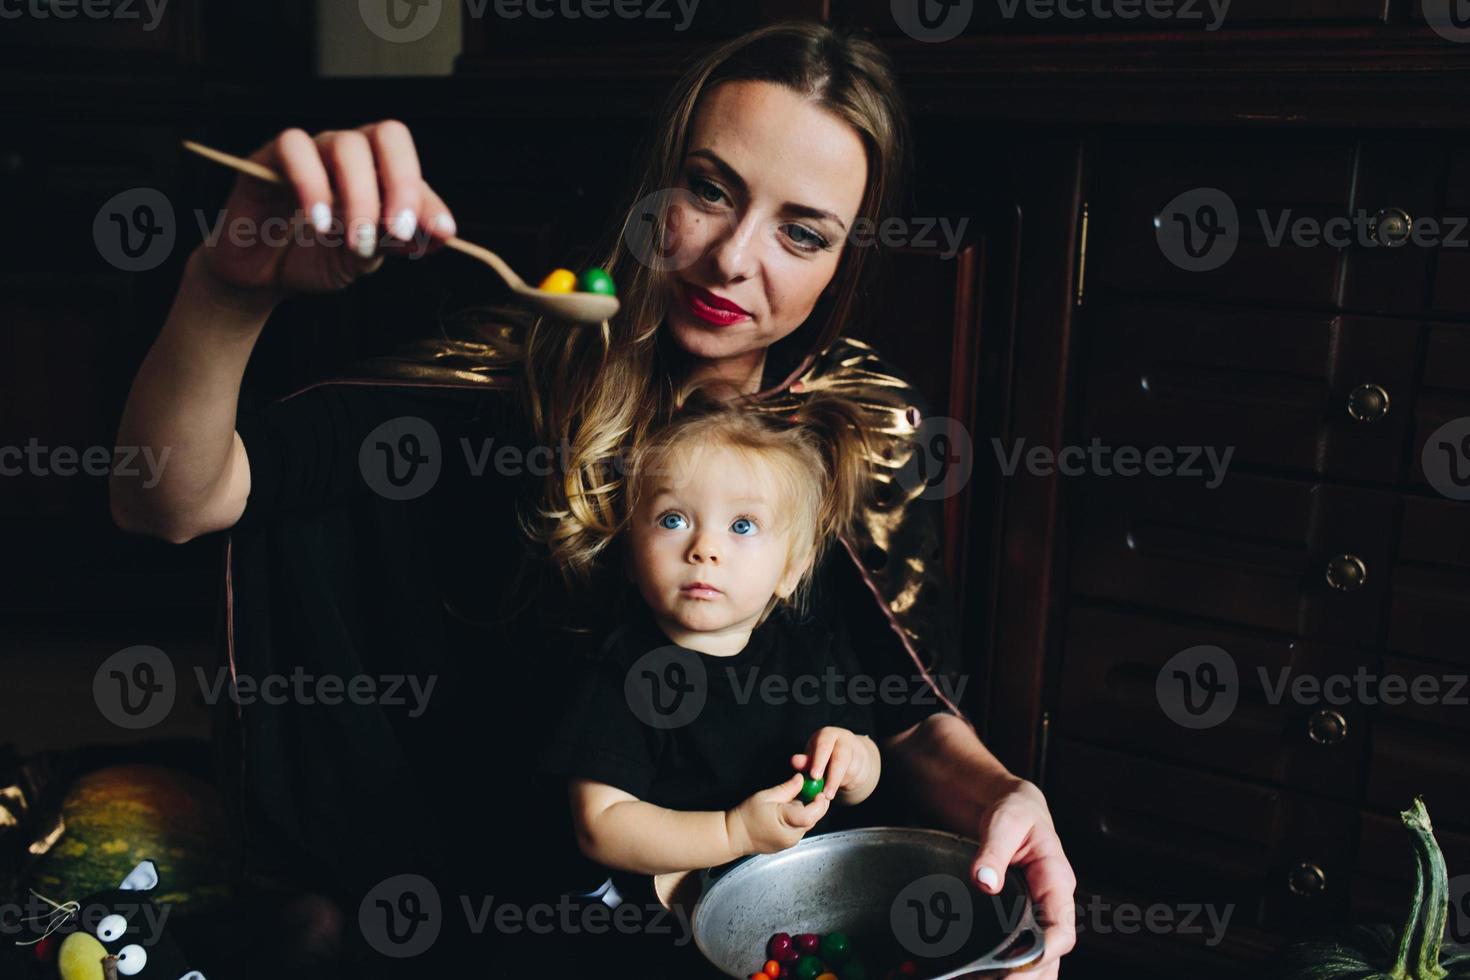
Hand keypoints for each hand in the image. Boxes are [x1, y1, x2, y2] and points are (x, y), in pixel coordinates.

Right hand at [195, 121, 457, 304]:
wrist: (263, 277)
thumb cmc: (316, 259)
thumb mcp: (366, 257)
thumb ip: (400, 241)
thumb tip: (445, 234)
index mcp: (376, 172)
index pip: (410, 165)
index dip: (426, 196)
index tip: (439, 233)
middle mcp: (347, 154)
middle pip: (386, 134)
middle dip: (400, 183)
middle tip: (397, 230)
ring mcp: (310, 151)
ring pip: (345, 144)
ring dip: (359, 195)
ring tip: (354, 238)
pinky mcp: (268, 157)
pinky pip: (294, 147)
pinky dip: (312, 184)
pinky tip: (318, 221)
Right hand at [727, 773, 830, 855]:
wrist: (734, 836)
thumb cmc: (747, 816)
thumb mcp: (766, 796)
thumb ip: (787, 788)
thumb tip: (801, 779)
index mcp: (785, 823)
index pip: (811, 815)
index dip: (818, 802)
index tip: (818, 790)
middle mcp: (792, 836)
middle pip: (813, 818)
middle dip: (815, 803)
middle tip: (810, 788)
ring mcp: (791, 842)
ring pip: (808, 823)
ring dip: (807, 810)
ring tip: (794, 798)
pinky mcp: (789, 843)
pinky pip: (801, 828)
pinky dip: (800, 817)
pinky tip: (789, 809)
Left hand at [791, 725, 876, 801]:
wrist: (845, 754)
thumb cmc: (822, 755)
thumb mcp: (812, 756)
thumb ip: (804, 760)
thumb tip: (794, 761)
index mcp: (828, 735)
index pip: (824, 745)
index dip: (819, 761)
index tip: (814, 776)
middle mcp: (844, 739)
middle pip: (841, 758)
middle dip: (833, 778)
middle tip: (826, 794)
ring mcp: (856, 750)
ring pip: (850, 770)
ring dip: (838, 783)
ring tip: (828, 791)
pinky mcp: (864, 763)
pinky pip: (856, 777)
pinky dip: (846, 784)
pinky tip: (839, 786)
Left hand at [968, 779, 1076, 979]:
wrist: (1009, 806)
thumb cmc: (1014, 811)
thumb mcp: (1004, 822)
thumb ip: (994, 850)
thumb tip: (985, 881)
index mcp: (1056, 882)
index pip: (1061, 931)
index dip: (1042, 954)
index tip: (1014, 967)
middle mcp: (1051, 905)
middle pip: (1050, 957)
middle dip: (1024, 976)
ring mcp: (1036, 915)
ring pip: (1037, 962)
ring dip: (1014, 978)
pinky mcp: (1019, 920)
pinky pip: (1019, 953)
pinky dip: (1003, 969)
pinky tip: (977, 975)